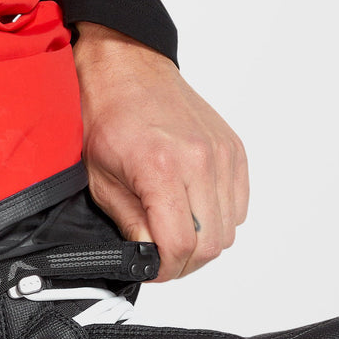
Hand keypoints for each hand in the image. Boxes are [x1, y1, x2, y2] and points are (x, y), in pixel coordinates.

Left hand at [73, 22, 248, 281]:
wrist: (128, 69)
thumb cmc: (108, 116)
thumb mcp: (100, 179)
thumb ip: (130, 224)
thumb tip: (149, 258)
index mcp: (162, 168)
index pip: (181, 244)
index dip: (166, 268)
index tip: (151, 269)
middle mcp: (200, 161)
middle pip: (210, 243)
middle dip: (185, 262)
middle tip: (162, 257)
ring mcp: (222, 155)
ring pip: (229, 229)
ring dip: (203, 241)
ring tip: (175, 233)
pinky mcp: (234, 150)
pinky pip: (238, 205)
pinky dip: (219, 218)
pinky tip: (192, 210)